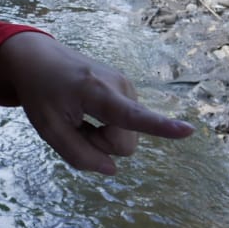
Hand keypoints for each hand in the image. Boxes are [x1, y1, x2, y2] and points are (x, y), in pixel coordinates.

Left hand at [0, 31, 193, 173]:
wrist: (39, 58)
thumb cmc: (41, 93)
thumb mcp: (49, 129)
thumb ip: (79, 155)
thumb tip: (113, 169)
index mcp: (96, 92)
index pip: (132, 116)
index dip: (161, 127)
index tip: (189, 130)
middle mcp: (120, 86)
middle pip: (124, 144)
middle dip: (100, 145)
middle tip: (74, 124)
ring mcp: (127, 86)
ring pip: (126, 137)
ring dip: (101, 135)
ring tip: (79, 114)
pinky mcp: (128, 89)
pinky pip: (124, 125)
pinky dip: (105, 125)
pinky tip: (88, 110)